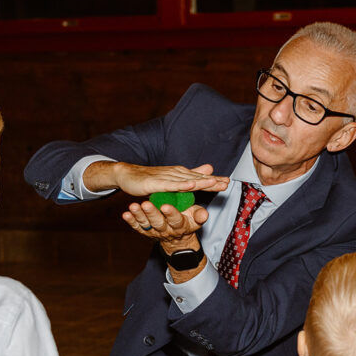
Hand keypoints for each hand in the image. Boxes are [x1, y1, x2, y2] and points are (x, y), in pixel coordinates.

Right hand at [98, 161, 229, 195]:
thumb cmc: (150, 178)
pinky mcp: (156, 184)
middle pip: (196, 178)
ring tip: (214, 183)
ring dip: (200, 182)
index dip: (213, 181)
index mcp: (180, 174)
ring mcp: (166, 178)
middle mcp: (176, 174)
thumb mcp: (173, 179)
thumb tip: (208, 169)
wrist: (127, 175)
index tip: (227, 183)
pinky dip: (181, 185)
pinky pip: (171, 185)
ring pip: (186, 181)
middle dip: (211, 181)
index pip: (200, 178)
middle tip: (226, 183)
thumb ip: (190, 175)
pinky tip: (191, 185)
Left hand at [122, 200, 208, 250]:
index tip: (166, 206)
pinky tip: (125, 214)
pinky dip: (131, 221)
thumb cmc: (187, 221)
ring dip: (139, 216)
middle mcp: (166, 229)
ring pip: (146, 224)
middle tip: (146, 204)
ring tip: (133, 206)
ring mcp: (154, 230)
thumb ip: (200, 215)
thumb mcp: (196, 218)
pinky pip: (137, 227)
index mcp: (180, 225)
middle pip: (158, 222)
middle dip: (152, 214)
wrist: (177, 237)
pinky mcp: (145, 231)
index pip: (176, 220)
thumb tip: (204, 214)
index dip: (171, 214)